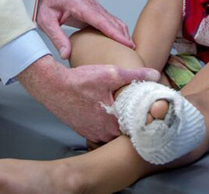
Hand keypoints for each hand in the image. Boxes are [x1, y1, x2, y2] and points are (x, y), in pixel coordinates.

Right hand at [17, 55, 159, 142]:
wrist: (53, 86)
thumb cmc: (80, 81)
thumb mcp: (111, 74)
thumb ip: (135, 74)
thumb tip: (155, 74)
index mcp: (112, 123)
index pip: (136, 129)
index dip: (143, 120)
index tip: (148, 113)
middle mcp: (102, 133)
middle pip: (124, 132)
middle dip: (131, 122)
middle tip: (138, 110)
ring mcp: (91, 133)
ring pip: (111, 133)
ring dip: (116, 124)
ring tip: (123, 110)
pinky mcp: (83, 130)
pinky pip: (99, 131)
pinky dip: (104, 123)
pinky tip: (105, 110)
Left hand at [35, 0, 132, 58]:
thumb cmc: (46, 1)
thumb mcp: (46, 21)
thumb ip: (57, 37)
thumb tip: (65, 55)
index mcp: (81, 7)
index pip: (103, 22)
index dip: (116, 34)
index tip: (128, 44)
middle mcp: (92, 5)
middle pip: (113, 22)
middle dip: (124, 36)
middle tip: (133, 53)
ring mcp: (94, 7)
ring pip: (114, 20)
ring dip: (122, 33)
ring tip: (129, 50)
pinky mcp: (94, 10)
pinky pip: (109, 20)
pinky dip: (117, 30)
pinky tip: (118, 41)